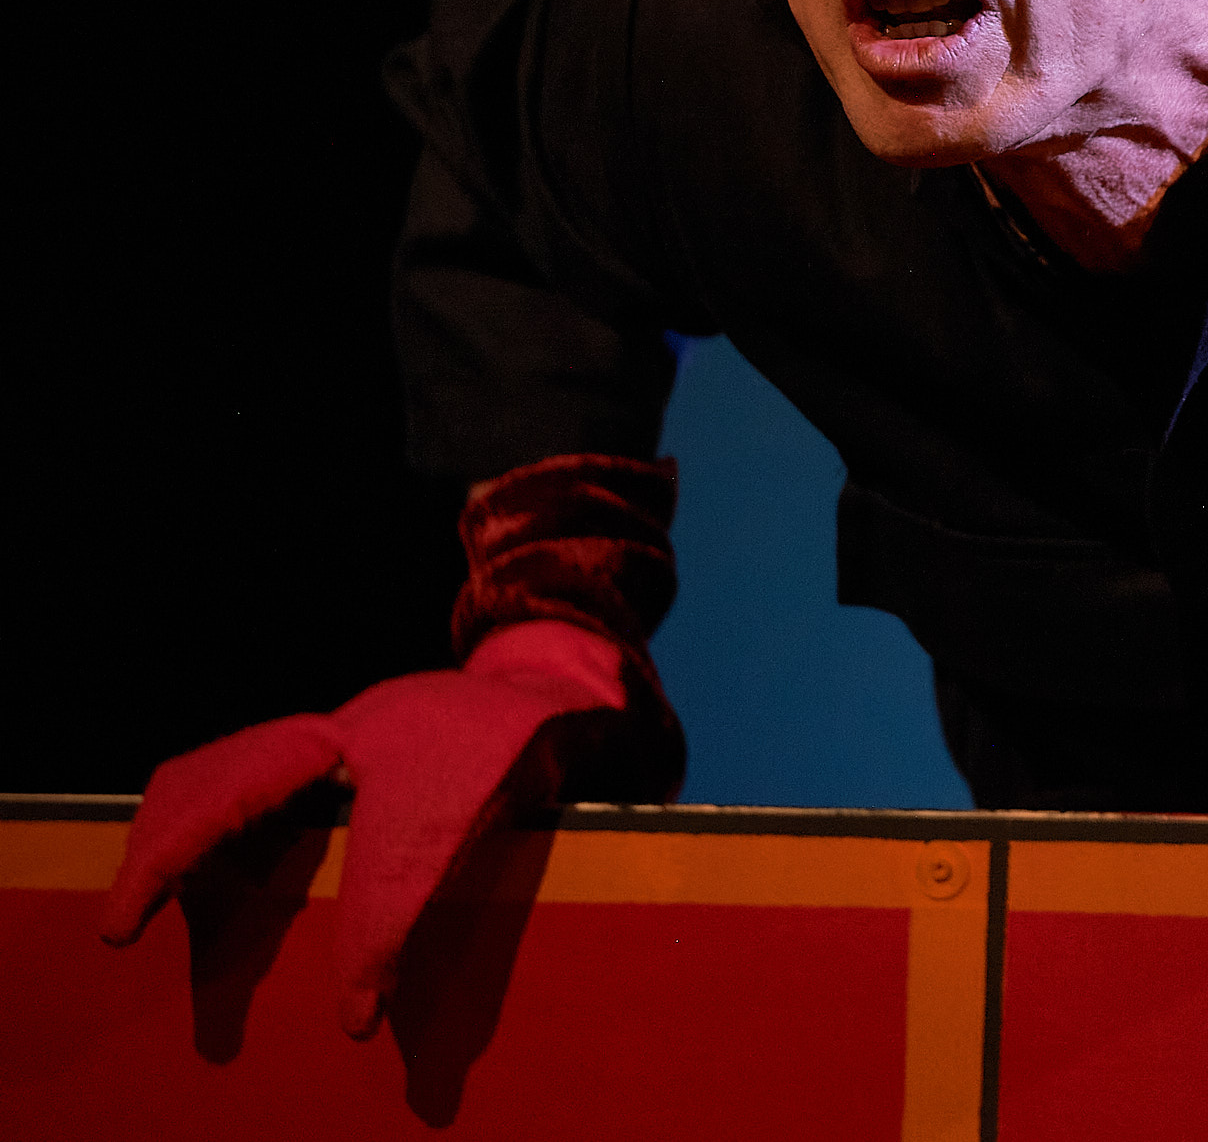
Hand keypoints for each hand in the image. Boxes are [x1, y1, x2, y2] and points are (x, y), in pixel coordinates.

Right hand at [98, 620, 645, 1037]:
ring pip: (232, 763)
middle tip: (121, 924)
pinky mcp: (332, 740)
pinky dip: (190, 822)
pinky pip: (239, 770)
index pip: (401, 850)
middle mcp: (388, 724)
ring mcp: (353, 724)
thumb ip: (568, 866)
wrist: (564, 680)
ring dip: (169, 836)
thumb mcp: (596, 803)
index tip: (353, 1018)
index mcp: (465, 749)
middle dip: (185, 846)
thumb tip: (573, 953)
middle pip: (262, 768)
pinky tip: (163, 883)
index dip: (372, 938)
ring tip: (121, 916)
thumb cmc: (584, 759)